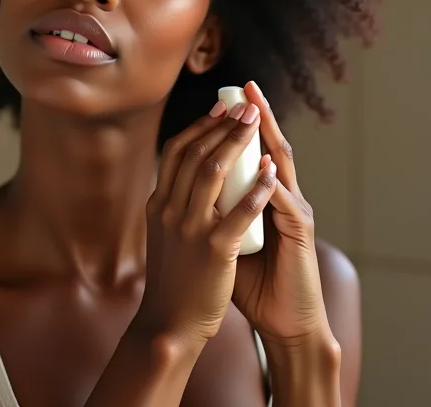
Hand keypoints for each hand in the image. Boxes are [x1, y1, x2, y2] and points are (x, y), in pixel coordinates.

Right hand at [135, 101, 275, 349]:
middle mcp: (169, 210)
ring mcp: (190, 229)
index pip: (175, 151)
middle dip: (222, 125)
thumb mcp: (162, 233)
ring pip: (213, 172)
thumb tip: (186, 175)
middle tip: (243, 106)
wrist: (169, 324)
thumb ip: (172, 204)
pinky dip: (256, 189)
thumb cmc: (172, 278)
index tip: (218, 109)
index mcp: (158, 203)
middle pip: (196, 153)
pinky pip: (239, 212)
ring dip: (237, 142)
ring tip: (255, 123)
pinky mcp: (214, 251)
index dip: (199, 126)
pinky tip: (272, 173)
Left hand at [232, 81, 332, 346]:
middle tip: (245, 87)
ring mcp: (293, 211)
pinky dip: (273, 181)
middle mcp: (281, 198)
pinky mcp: (301, 232)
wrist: (283, 321)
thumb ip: (212, 214)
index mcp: (263, 197)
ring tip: (256, 108)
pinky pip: (285, 201)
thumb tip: (181, 194)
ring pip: (283, 164)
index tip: (221, 100)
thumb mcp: (225, 239)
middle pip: (270, 147)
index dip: (237, 127)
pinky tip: (264, 164)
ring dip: (270, 134)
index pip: (252, 153)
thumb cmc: (251, 281)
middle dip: (257, 116)